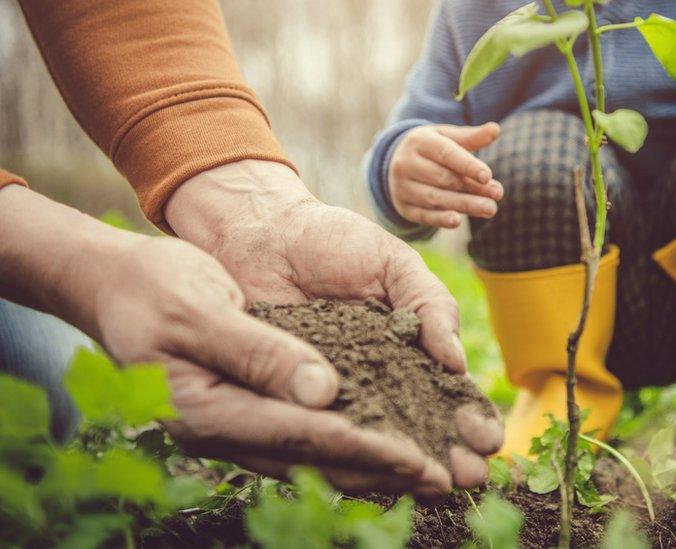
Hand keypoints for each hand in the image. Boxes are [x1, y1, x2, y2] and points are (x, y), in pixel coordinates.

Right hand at [93, 238, 460, 495]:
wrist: (115, 285)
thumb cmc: (152, 288)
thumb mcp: (199, 309)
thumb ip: (257, 352)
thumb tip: (322, 393)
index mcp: (207, 412)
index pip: (301, 436)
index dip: (365, 448)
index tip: (419, 459)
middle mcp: (225, 430)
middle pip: (317, 459)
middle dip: (384, 472)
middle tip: (445, 482)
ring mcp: (236, 425)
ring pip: (316, 454)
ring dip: (375, 465)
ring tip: (431, 474)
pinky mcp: (248, 409)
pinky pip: (307, 435)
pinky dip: (351, 441)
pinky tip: (388, 443)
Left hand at [165, 160, 503, 487]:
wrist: (261, 232)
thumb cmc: (333, 241)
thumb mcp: (394, 264)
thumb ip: (430, 306)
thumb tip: (456, 364)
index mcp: (409, 347)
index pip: (447, 391)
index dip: (469, 417)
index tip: (488, 439)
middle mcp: (376, 378)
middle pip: (419, 426)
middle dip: (447, 453)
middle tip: (468, 476)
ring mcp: (334, 392)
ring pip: (375, 437)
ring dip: (405, 464)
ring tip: (431, 485)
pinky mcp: (292, 398)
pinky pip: (321, 429)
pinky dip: (343, 451)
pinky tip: (368, 469)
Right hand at [388, 123, 503, 227]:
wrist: (396, 163)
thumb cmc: (431, 148)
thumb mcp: (446, 137)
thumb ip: (471, 137)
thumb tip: (495, 129)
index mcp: (419, 142)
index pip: (445, 154)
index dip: (467, 165)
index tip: (488, 176)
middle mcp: (406, 164)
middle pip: (443, 179)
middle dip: (472, 188)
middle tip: (497, 195)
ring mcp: (403, 187)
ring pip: (435, 198)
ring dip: (464, 205)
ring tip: (490, 209)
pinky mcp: (404, 207)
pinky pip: (423, 215)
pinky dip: (440, 219)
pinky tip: (457, 221)